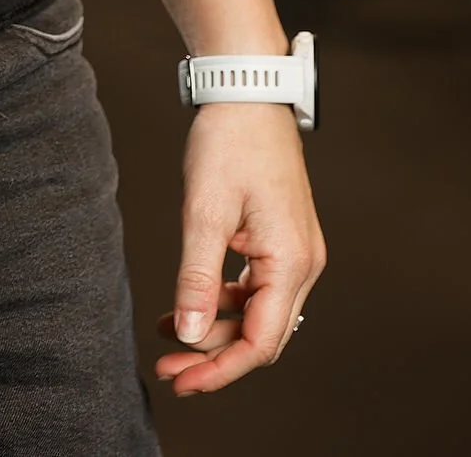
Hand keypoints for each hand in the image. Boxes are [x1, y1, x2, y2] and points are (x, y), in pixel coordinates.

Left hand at [155, 104, 324, 395]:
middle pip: (261, 335)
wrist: (246, 90)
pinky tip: (188, 305)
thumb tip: (189, 336)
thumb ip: (197, 278)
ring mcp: (294, 251)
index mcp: (291, 262)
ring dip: (215, 329)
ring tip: (168, 337)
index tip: (182, 381)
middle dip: (214, 356)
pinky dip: (222, 301)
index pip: (260, 342)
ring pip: (256, 313)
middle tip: (168, 369)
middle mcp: (302, 264)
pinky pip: (254, 288)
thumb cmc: (229, 141)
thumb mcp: (205, 211)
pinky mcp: (280, 239)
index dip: (220, 370)